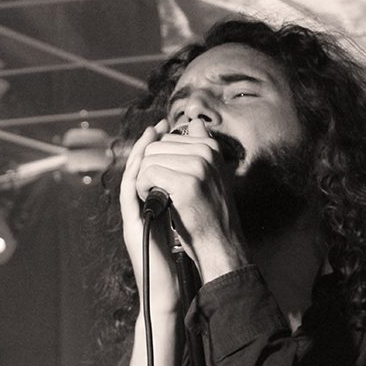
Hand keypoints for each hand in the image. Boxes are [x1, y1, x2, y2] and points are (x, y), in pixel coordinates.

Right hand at [119, 118, 179, 314]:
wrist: (165, 292)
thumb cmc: (173, 266)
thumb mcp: (180, 229)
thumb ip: (180, 207)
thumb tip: (192, 187)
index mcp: (149, 211)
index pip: (150, 173)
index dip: (158, 151)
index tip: (170, 131)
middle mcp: (137, 211)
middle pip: (138, 170)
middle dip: (149, 145)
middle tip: (160, 125)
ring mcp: (132, 218)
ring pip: (131, 177)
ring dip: (141, 154)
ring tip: (152, 134)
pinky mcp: (132, 226)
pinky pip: (129, 194)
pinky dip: (137, 175)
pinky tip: (146, 160)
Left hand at [136, 119, 247, 281]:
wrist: (221, 243)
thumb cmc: (211, 214)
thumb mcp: (213, 174)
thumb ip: (201, 147)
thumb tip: (194, 123)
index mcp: (211, 147)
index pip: (167, 138)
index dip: (159, 160)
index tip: (167, 179)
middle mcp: (206, 152)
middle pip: (156, 147)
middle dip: (150, 168)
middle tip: (159, 190)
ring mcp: (197, 166)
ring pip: (149, 159)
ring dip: (145, 180)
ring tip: (158, 196)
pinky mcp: (186, 183)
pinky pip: (149, 173)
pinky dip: (145, 189)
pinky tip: (156, 201)